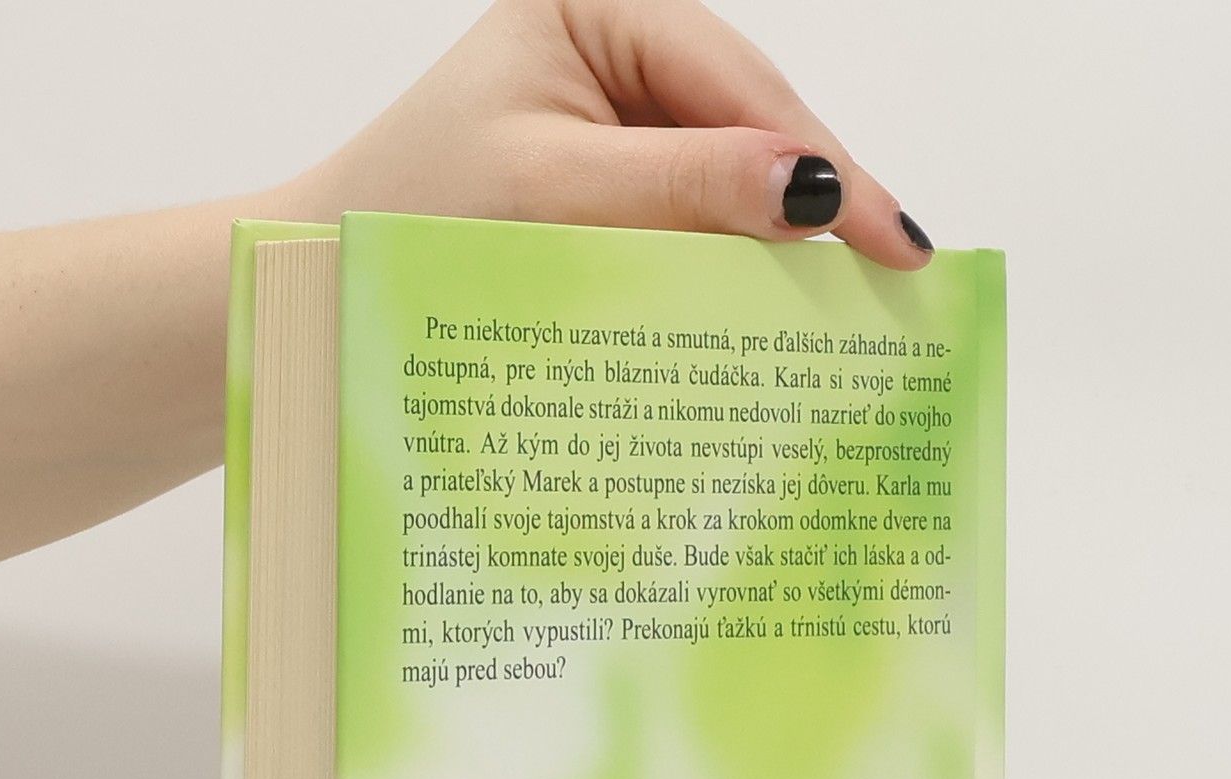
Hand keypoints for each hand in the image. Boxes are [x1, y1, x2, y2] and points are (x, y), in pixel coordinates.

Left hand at [292, 0, 932, 267]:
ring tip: (859, 297)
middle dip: (817, 199)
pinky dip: (732, 256)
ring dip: (783, 236)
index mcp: (597, 2)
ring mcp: (619, 101)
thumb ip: (682, 188)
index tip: (893, 240)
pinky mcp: (612, 166)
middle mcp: (617, 36)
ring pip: (733, 167)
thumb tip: (810, 187)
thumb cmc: (411, 215)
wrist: (328, 271)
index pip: (740, 85)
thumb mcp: (553, 196)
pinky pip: (696, 206)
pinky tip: (778, 298)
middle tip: (902, 275)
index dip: (822, 165)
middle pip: (751, 119)